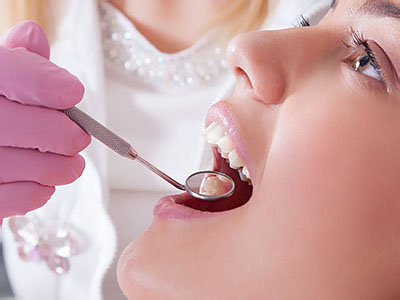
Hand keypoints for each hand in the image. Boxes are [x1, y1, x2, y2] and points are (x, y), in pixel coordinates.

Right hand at [0, 21, 90, 224]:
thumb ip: (16, 63)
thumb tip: (33, 37)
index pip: (10, 74)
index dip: (47, 84)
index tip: (73, 93)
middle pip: (28, 126)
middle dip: (66, 135)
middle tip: (80, 138)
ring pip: (26, 166)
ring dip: (60, 168)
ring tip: (72, 166)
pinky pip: (11, 199)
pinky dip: (36, 193)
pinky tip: (44, 184)